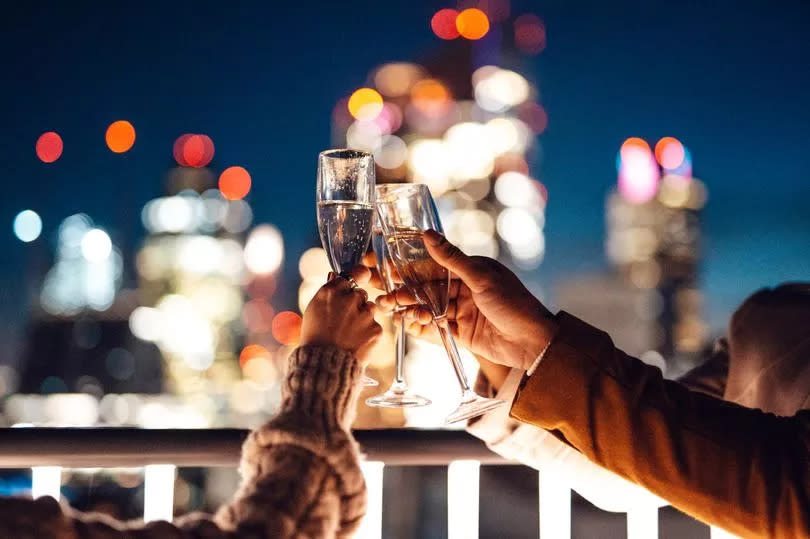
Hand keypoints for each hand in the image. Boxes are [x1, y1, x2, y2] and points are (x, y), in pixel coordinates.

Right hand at [300, 268, 381, 357]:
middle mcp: (349, 299)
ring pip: (370, 308)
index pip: (350, 276)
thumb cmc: (315, 339)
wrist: (324, 365)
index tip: (359, 279)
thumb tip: (334, 276)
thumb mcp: (313, 311)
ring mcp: (364, 314)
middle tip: (345, 320)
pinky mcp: (376, 328)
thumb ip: (326, 292)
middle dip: (356, 304)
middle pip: (360, 293)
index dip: (353, 281)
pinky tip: (356, 342)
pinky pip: (375, 325)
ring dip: (364, 317)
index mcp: (330, 292)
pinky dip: (369, 333)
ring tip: (350, 333)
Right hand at [376, 231, 556, 371]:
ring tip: (393, 310)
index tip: (384, 265)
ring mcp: (462, 311)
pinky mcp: (462, 333)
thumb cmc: (514, 304)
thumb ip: (451, 258)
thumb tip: (426, 233)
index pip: (432, 265)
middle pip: (426, 288)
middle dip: (404, 290)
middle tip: (382, 294)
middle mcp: (463, 288)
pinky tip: (409, 324)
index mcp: (469, 269)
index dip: (407, 266)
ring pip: (428, 308)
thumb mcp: (481, 277)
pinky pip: (436, 329)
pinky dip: (422, 327)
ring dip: (410, 308)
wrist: (534, 343)